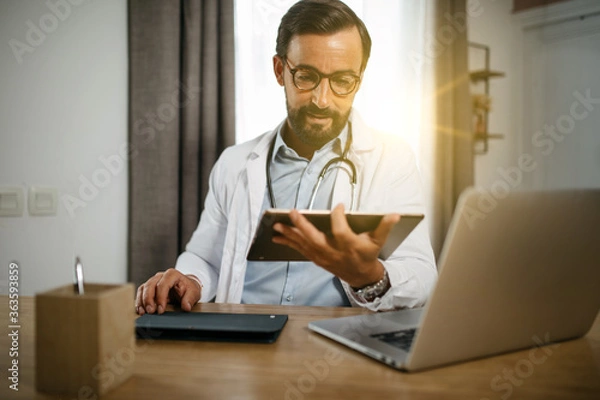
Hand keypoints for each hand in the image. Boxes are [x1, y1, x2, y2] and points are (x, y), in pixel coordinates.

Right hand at [135, 268, 201, 314]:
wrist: (186, 286)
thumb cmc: (189, 289)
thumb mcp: (194, 293)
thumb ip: (190, 299)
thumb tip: (186, 307)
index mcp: (172, 274)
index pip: (163, 285)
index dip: (160, 297)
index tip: (161, 309)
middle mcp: (161, 276)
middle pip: (150, 285)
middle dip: (148, 299)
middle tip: (150, 311)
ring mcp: (154, 280)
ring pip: (143, 288)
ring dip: (142, 301)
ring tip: (143, 312)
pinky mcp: (149, 287)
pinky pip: (141, 292)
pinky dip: (139, 301)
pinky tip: (140, 310)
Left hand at [271, 203, 399, 287]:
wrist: (361, 276)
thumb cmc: (368, 254)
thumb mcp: (378, 241)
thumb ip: (385, 226)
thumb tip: (395, 214)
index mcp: (349, 246)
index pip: (341, 230)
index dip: (338, 217)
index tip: (338, 206)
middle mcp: (333, 252)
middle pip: (315, 239)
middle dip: (302, 226)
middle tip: (291, 213)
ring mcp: (323, 257)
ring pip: (304, 245)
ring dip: (289, 235)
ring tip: (276, 225)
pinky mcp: (317, 259)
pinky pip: (300, 250)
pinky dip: (289, 243)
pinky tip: (277, 237)